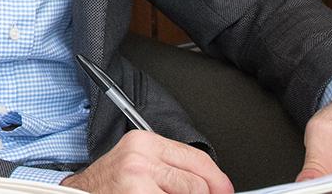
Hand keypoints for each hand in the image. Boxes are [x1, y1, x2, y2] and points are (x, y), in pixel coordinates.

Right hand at [61, 130, 233, 193]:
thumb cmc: (106, 187)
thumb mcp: (137, 165)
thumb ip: (170, 168)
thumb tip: (210, 184)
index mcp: (143, 142)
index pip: (196, 157)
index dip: (217, 179)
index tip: (225, 190)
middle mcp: (140, 158)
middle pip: (197, 182)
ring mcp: (137, 181)